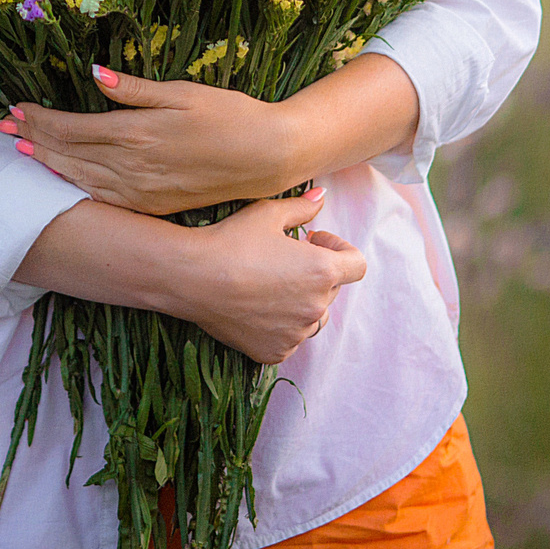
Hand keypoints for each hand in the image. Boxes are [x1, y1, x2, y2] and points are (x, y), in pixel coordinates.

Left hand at [0, 65, 296, 213]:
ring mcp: (142, 191)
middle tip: (4, 127)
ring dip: (48, 162)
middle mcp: (133, 167)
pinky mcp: (153, 205)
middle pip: (70, 153)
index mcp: (138, 133)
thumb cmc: (229, 115)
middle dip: (34, 138)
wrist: (267, 157)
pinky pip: (103, 196)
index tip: (15, 108)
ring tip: (22, 149)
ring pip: (81, 177)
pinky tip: (62, 176)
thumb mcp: (182, 92)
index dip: (40, 119)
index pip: (73, 127)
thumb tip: (95, 75)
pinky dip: (76, 184)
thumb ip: (135, 89)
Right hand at [174, 189, 365, 363]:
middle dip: (316, 273)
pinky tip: (256, 307)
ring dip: (302, 302)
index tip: (313, 240)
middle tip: (282, 259)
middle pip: (333, 290)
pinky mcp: (275, 352)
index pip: (357, 264)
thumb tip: (322, 196)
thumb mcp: (268, 214)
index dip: (340, 249)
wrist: (191, 278)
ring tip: (270, 285)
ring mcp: (296, 333)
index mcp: (323, 272)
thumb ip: (303, 207)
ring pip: (312, 317)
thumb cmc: (231, 241)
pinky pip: (289, 338)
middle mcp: (316, 307)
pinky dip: (280, 326)